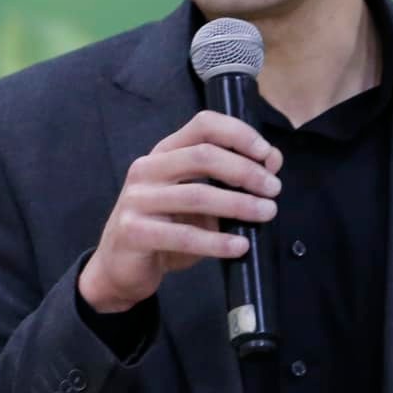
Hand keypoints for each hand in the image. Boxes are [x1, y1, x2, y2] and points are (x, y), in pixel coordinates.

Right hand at [78, 111, 282, 312]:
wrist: (120, 268)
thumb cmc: (165, 228)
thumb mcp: (198, 200)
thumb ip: (229, 180)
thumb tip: (272, 160)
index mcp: (164, 153)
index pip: (202, 125)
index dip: (238, 133)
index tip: (267, 153)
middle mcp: (147, 169)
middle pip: (202, 155)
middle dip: (245, 170)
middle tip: (273, 189)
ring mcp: (137, 200)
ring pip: (197, 195)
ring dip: (239, 204)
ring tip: (266, 213)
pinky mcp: (133, 232)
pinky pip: (184, 235)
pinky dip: (218, 242)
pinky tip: (240, 246)